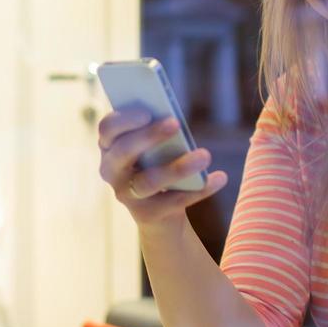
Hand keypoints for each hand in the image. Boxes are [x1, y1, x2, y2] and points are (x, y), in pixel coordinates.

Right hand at [97, 109, 227, 229]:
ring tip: (205, 155)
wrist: (160, 212)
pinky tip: (220, 177)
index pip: (107, 129)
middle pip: (123, 152)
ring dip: (178, 167)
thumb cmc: (157, 163)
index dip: (125, 120)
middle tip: (176, 123)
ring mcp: (127, 195)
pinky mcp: (146, 215)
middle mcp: (111, 171)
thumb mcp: (154, 145)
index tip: (147, 111)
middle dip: (148, 136)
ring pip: (149, 181)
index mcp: (109, 146)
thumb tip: (174, 119)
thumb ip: (156, 129)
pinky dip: (200, 189)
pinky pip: (174, 201)